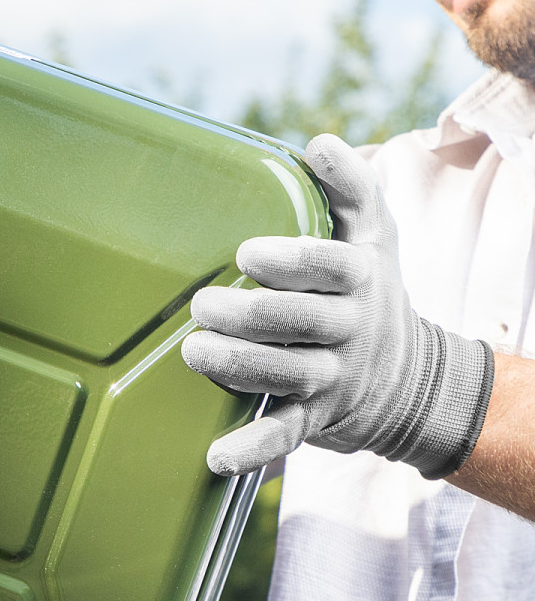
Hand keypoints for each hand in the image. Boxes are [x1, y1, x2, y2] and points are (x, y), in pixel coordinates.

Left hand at [180, 134, 493, 479]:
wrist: (409, 379)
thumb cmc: (369, 291)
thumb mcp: (373, 235)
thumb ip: (350, 187)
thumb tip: (320, 143)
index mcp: (361, 277)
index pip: (329, 267)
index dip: (290, 261)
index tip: (247, 254)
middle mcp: (352, 329)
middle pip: (297, 321)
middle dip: (245, 314)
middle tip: (202, 303)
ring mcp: (333, 378)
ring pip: (284, 374)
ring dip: (234, 365)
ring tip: (192, 350)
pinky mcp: (315, 419)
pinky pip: (284, 434)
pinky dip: (251, 449)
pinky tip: (215, 457)